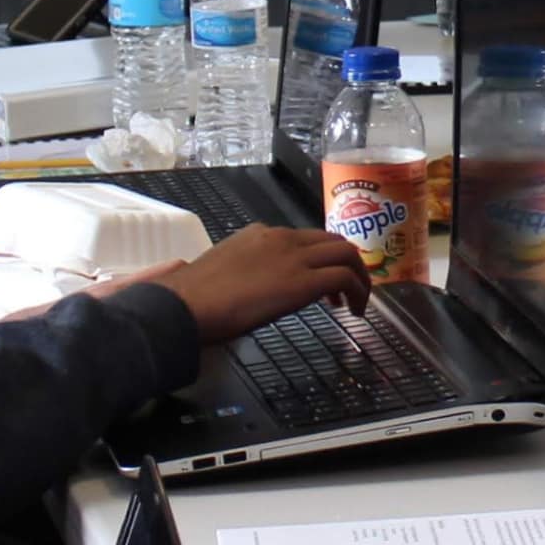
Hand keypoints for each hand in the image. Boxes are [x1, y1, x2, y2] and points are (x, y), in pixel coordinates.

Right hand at [146, 226, 375, 340]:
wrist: (186, 305)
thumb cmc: (193, 297)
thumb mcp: (221, 270)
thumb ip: (241, 270)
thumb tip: (244, 287)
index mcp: (259, 233)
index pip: (302, 238)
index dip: (318, 258)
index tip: (320, 281)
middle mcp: (281, 238)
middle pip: (332, 240)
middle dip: (347, 262)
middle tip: (347, 289)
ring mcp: (294, 257)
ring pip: (346, 253)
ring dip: (358, 277)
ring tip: (356, 301)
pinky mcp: (303, 281)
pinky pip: (345, 278)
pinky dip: (358, 292)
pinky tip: (354, 311)